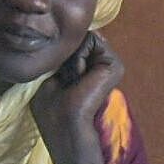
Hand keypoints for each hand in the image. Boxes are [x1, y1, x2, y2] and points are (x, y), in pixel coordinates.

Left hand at [30, 31, 122, 149]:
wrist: (65, 124)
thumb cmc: (52, 111)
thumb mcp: (48, 80)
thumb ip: (60, 60)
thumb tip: (66, 38)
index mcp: (87, 74)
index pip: (74, 47)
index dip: (60, 50)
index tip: (56, 73)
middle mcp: (100, 70)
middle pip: (80, 40)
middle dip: (67, 52)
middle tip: (66, 77)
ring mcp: (109, 67)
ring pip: (85, 39)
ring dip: (73, 55)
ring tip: (73, 77)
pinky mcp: (115, 65)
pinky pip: (93, 40)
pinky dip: (80, 53)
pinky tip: (80, 74)